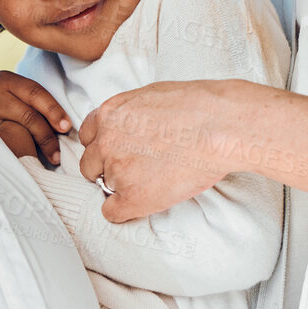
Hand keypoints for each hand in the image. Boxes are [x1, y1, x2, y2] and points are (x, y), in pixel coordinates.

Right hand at [0, 71, 70, 163]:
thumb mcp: (6, 94)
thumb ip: (28, 102)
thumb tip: (62, 125)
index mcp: (4, 80)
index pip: (36, 93)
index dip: (54, 111)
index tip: (66, 127)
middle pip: (29, 116)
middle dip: (47, 137)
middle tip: (57, 155)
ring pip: (16, 135)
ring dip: (35, 150)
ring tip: (48, 160)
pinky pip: (2, 148)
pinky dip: (17, 157)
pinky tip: (25, 164)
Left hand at [77, 79, 243, 220]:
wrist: (220, 127)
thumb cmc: (196, 106)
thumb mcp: (150, 95)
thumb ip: (129, 113)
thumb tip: (129, 125)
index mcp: (108, 115)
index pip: (87, 137)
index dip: (104, 146)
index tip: (119, 151)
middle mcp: (106, 142)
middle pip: (89, 164)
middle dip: (107, 167)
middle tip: (135, 168)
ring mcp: (117, 171)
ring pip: (105, 187)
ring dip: (122, 186)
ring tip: (153, 180)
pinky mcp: (132, 197)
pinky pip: (112, 213)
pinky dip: (125, 211)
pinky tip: (144, 201)